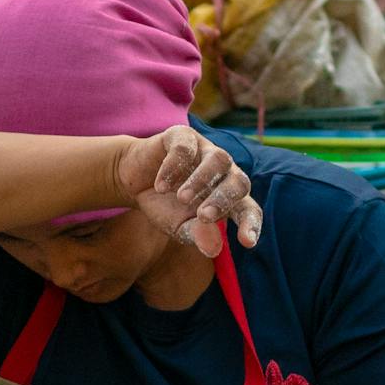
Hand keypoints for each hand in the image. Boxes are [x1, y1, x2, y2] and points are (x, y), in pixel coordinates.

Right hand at [113, 125, 262, 256]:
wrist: (134, 180)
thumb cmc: (164, 205)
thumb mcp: (178, 226)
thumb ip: (197, 234)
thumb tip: (213, 248)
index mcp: (229, 197)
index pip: (249, 209)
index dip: (251, 224)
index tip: (246, 242)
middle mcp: (224, 172)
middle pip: (240, 182)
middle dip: (224, 200)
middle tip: (203, 216)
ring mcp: (206, 150)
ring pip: (219, 159)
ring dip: (202, 180)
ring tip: (182, 198)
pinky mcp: (184, 135)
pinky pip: (186, 148)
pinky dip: (173, 167)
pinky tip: (160, 186)